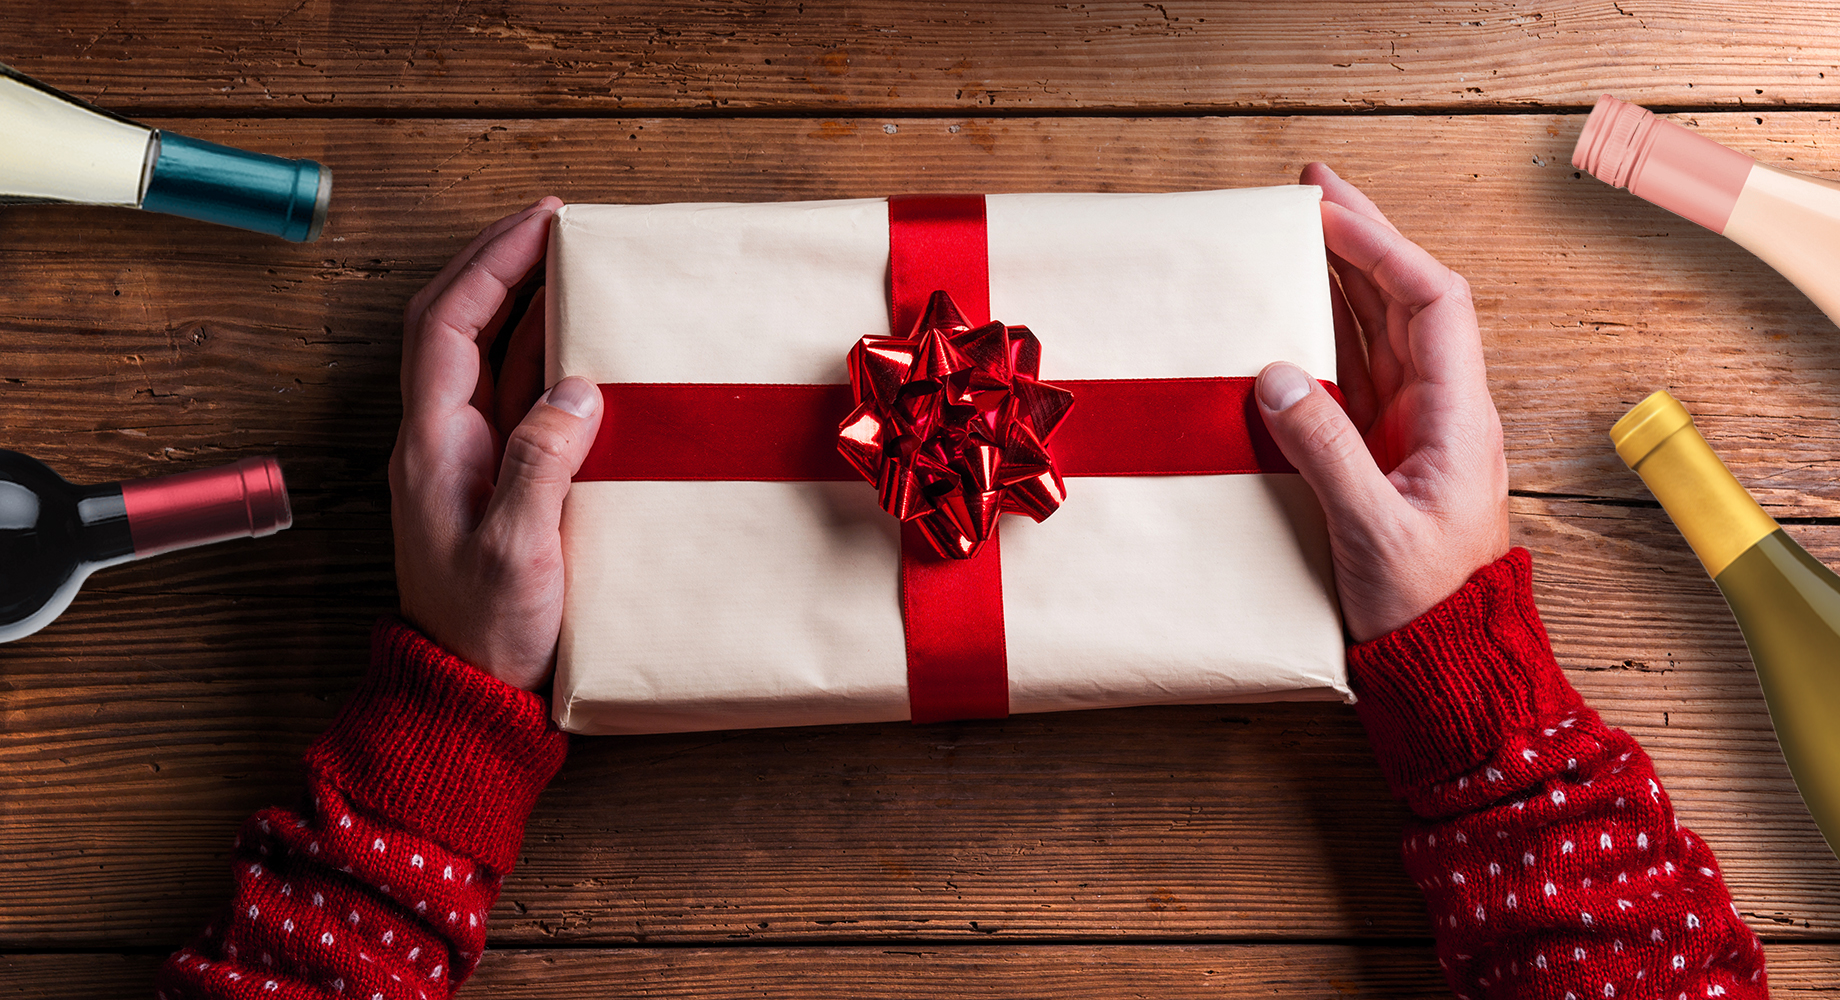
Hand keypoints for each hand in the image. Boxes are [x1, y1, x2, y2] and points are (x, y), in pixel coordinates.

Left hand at [390, 197, 604, 690]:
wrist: (470, 695)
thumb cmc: (484, 632)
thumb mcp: (513, 551)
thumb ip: (539, 465)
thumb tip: (576, 389)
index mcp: (433, 445)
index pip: (446, 325)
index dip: (489, 264)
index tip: (541, 224)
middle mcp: (445, 439)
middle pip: (460, 324)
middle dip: (504, 265)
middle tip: (561, 228)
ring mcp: (471, 457)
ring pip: (492, 357)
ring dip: (529, 305)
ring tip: (581, 269)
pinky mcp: (502, 480)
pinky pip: (521, 399)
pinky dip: (550, 359)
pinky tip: (588, 347)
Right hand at [1255, 163, 1509, 643]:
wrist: (1449, 661)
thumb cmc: (1427, 606)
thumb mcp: (1373, 530)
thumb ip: (1327, 451)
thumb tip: (1278, 376)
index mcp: (1457, 417)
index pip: (1431, 301)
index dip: (1382, 246)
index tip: (1327, 212)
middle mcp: (1442, 410)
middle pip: (1406, 299)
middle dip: (1362, 238)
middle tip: (1309, 189)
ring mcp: (1413, 429)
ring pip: (1380, 329)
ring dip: (1343, 275)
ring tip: (1299, 228)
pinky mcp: (1384, 453)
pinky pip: (1356, 372)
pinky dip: (1326, 331)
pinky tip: (1293, 310)